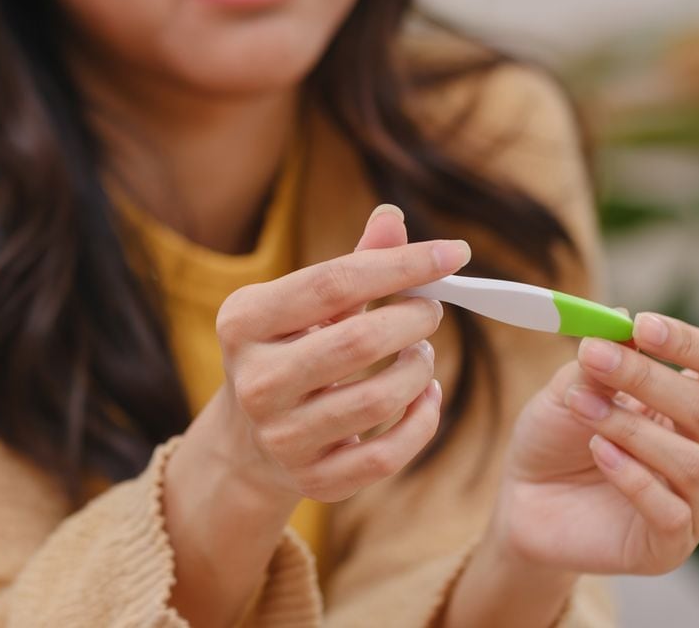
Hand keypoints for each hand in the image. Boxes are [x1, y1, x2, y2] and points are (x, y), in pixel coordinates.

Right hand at [210, 204, 465, 503]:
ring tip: (422, 354)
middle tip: (431, 309)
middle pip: (359, 342)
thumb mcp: (307, 303)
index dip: (401, 264)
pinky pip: (388, 455)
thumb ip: (354, 262)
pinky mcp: (312, 481)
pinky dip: (422, 421)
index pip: (333, 282)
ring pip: (378, 400)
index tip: (454, 253)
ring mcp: (280, 437)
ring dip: (420, 370)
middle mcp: (255, 381)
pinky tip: (425, 396)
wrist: (249, 438)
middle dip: (413, 319)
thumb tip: (393, 216)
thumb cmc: (291, 348)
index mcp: (243, 321)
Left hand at [486, 312, 698, 575]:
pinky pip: (671, 511)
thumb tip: (623, 317)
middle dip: (646, 377)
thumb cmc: (558, 438)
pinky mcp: (671, 545)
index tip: (643, 326)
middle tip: (593, 356)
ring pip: (691, 460)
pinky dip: (632, 476)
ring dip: (630, 427)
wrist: (525, 501)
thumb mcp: (570, 388)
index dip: (693, 342)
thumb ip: (599, 358)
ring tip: (581, 406)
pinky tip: (598, 452)